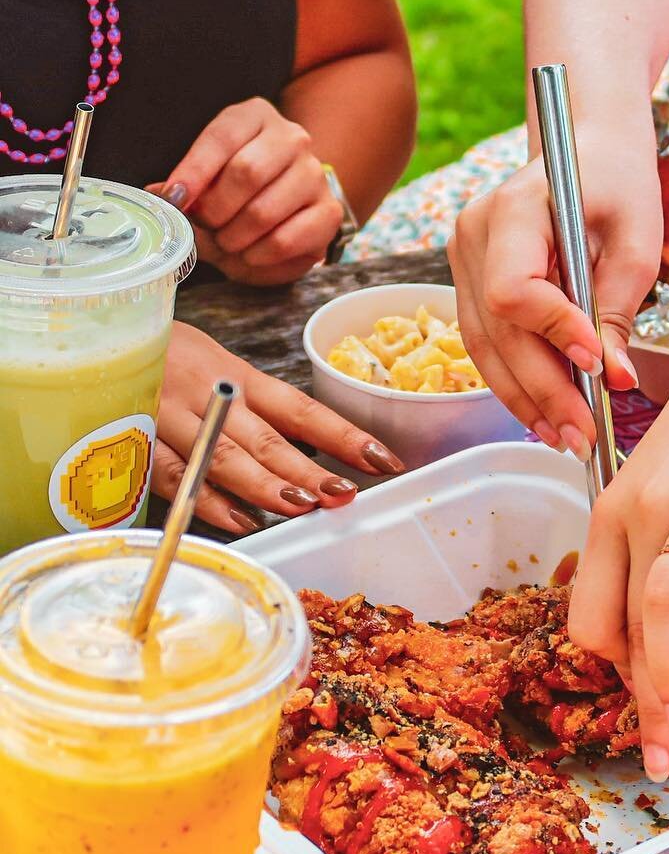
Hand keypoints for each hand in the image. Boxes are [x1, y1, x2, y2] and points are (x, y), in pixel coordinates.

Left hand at [150, 98, 342, 285]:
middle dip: (215, 210)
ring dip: (234, 238)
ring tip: (226, 243)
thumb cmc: (238, 189)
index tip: (175, 198)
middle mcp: (292, 139)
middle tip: (204, 226)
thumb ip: (185, 187)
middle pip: (246, 173)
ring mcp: (315, 175)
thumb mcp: (207, 177)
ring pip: (264, 212)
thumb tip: (163, 197)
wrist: (287, 206)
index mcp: (255, 117)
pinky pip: (286, 240)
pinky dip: (258, 255)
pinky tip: (250, 253)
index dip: (194, 171)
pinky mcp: (329, 212)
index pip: (222, 138)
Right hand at [155, 323, 404, 532]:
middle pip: (266, 439)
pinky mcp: (134, 438)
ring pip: (222, 457)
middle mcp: (211, 396)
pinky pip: (173, 473)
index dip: (345, 436)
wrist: (98, 333)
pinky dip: (206, 499)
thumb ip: (260, 411)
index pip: (303, 409)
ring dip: (264, 486)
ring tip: (301, 508)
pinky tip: (240, 520)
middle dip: (307, 470)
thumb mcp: (222, 371)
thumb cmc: (172, 359)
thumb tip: (314, 453)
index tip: (384, 461)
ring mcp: (171, 417)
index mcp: (241, 378)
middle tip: (342, 495)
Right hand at [447, 127, 658, 454]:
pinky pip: (488, 344)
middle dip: (544, 389)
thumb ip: (618, 309)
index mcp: (512, 208)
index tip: (597, 366)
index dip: (552, 334)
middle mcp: (473, 235)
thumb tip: (613, 380)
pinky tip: (547, 416)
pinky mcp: (471, 284)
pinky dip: (518, 383)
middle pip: (498, 331)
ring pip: (485, 348)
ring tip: (568, 438)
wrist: (589, 151)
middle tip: (585, 435)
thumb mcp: (636, 240)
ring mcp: (464, 260)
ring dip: (526, 400)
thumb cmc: (618, 185)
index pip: (513, 289)